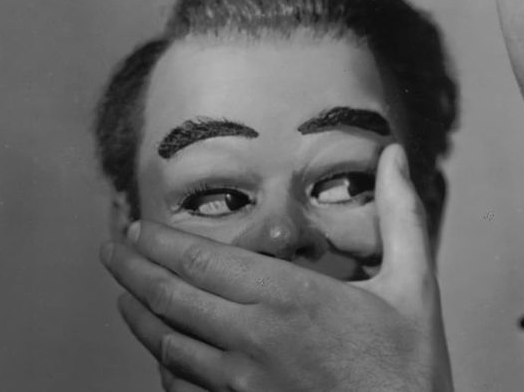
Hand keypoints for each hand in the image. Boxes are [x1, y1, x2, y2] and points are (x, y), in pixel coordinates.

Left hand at [99, 145, 452, 391]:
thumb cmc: (409, 370)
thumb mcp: (413, 286)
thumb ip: (401, 215)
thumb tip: (394, 156)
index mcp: (291, 299)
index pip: (201, 261)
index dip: (159, 243)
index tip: (136, 227)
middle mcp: (254, 340)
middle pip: (170, 299)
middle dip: (131, 270)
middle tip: (110, 250)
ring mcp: (242, 385)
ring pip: (166, 346)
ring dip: (138, 316)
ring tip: (123, 295)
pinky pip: (182, 388)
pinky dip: (162, 366)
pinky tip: (160, 354)